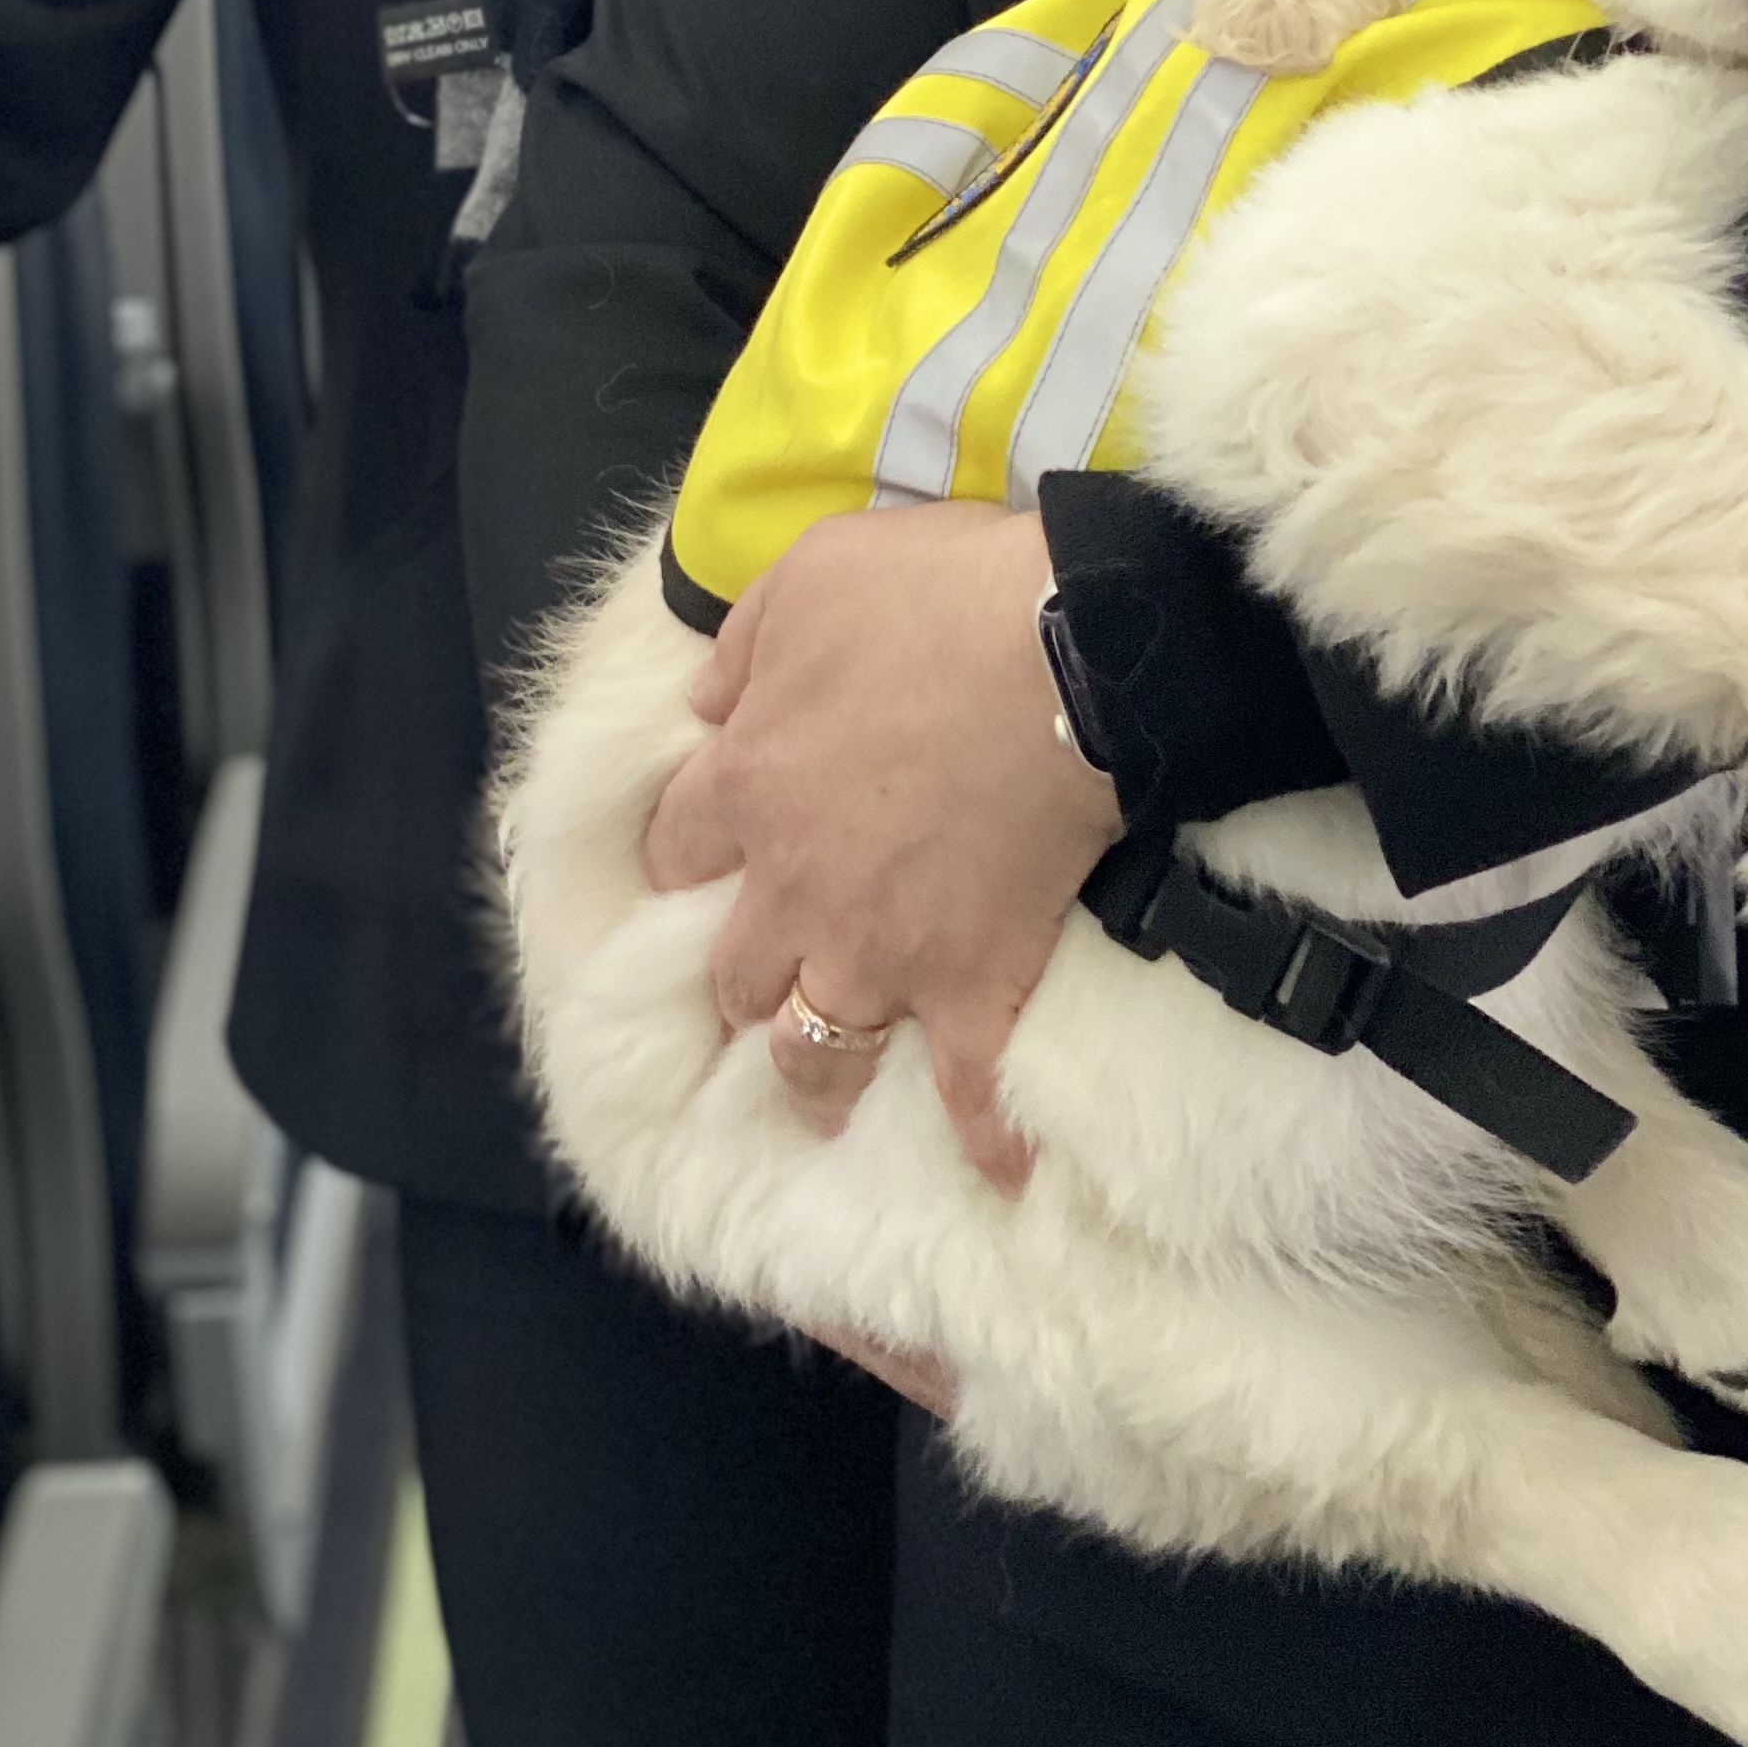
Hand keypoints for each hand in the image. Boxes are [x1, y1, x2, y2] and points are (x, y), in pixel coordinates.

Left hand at [642, 501, 1122, 1189]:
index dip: (688, 855)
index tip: (706, 863)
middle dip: (742, 979)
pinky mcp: (974, 986)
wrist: (1071, 654)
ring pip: (814, 1050)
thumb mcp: (810, 574)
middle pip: (736, 969)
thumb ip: (745, 645)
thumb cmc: (938, 596)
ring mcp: (881, 952)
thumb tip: (708, 704)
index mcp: (747, 785)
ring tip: (825, 1093)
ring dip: (814, 1075)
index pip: (676, 847)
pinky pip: (968, 1090)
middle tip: (764, 981)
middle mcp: (794, 889)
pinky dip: (984, 1139)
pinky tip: (998, 1172)